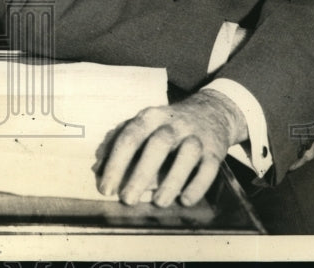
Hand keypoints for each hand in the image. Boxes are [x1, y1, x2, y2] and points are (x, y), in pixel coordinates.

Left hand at [98, 89, 246, 206]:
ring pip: (186, 155)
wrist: (211, 111)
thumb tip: (98, 168)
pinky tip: (185, 201)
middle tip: (127, 199)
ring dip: (172, 180)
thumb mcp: (144, 124)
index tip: (106, 188)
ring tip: (158, 202)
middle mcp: (173, 123)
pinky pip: (209, 168)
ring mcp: (196, 136)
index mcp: (150, 116)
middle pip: (157, 145)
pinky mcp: (215, 150)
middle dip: (141, 174)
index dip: (116, 163)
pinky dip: (198, 185)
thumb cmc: (167, 124)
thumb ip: (120, 142)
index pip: (130, 137)